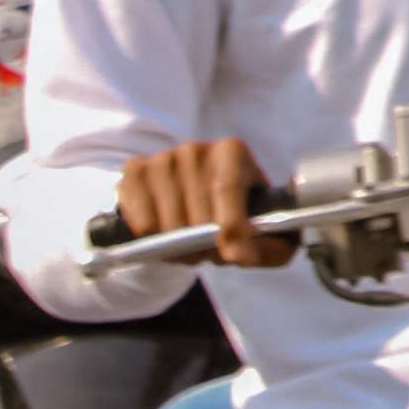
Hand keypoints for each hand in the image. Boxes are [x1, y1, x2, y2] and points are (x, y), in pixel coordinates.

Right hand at [119, 136, 284, 271]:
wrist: (190, 193)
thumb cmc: (233, 209)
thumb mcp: (261, 224)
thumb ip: (274, 245)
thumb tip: (252, 255)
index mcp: (232, 152)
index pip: (228, 190)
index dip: (234, 228)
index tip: (239, 257)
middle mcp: (195, 150)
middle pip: (199, 215)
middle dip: (208, 247)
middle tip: (212, 253)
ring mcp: (162, 160)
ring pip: (169, 225)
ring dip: (181, 249)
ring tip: (191, 244)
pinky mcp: (134, 173)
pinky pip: (143, 225)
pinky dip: (155, 241)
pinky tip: (166, 233)